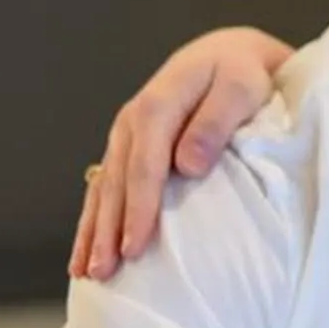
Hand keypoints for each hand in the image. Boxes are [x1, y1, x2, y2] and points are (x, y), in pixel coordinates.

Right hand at [70, 27, 292, 278]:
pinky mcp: (127, 148)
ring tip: (87, 272)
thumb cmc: (243, 73)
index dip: (139, 207)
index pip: (145, 164)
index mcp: (158, 103)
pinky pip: (104, 187)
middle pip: (116, 182)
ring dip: (93, 230)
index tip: (135, 247)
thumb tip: (186, 165)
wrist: (230, 55)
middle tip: (104, 272)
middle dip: (107, 229)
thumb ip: (216, 122)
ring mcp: (125, 135)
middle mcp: (132, 120)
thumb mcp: (241, 87)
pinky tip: (85, 250)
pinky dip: (93, 219)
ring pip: (103, 188)